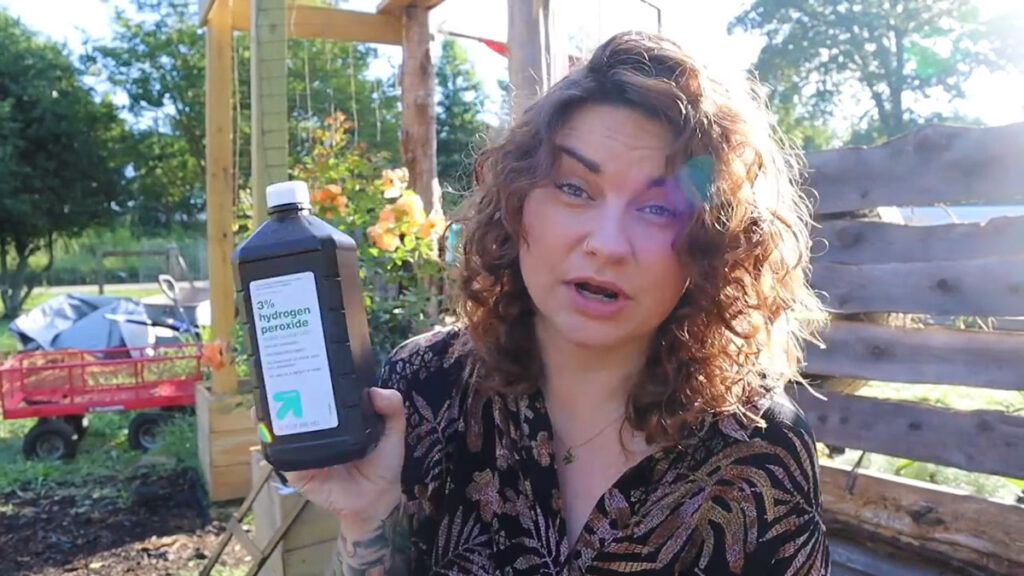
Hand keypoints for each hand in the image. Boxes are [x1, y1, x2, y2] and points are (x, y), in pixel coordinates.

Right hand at [251, 387, 404, 522]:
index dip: (309, 380)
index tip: (300, 362)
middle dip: (280, 392)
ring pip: (281, 430)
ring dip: (269, 414)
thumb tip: (374, 391)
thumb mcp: (392, 430)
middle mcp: (318, 431)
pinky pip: (282, 455)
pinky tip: (266, 427)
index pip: (319, 396)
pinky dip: (272, 442)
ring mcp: (305, 450)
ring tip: (262, 397)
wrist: (375, 500)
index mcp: (336, 419)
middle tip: (274, 376)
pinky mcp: (297, 470)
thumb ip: (392, 407)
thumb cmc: (383, 464)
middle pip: (294, 409)